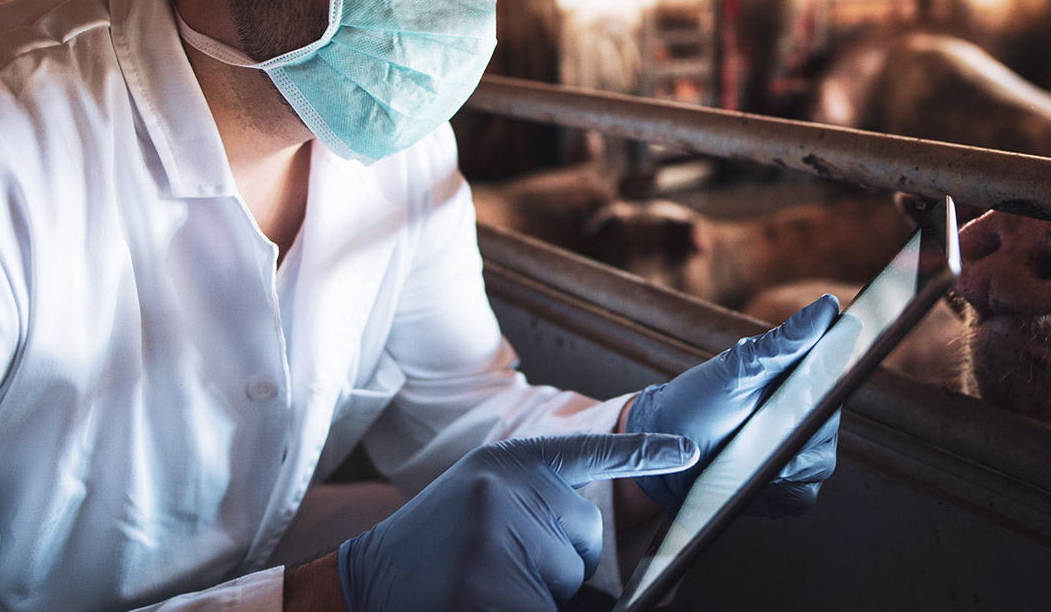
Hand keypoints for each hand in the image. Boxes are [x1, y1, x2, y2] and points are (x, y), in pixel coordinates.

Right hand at [335, 433, 697, 611]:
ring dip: (539, 591)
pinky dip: (529, 602)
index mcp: (507, 459)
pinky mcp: (486, 587)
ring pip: (570, 577)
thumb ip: (541, 505)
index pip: (590, 453)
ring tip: (481, 580)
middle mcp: (503, 485)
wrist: (362, 583)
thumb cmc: (435, 551)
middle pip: (585, 535)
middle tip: (497, 562)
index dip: (644, 455)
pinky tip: (485, 595)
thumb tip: (596, 536)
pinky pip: (547, 605)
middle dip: (560, 561)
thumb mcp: (486, 502)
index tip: (688, 453)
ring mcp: (494, 534)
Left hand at [625, 294, 846, 516]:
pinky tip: (749, 475)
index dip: (835, 377)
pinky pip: (802, 493)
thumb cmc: (698, 400)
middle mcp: (812, 417)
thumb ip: (783, 342)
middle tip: (753, 422)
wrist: (666, 449)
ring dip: (777, 458)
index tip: (808, 384)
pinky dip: (774, 488)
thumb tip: (827, 307)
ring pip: (817, 462)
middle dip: (791, 425)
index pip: (839, 376)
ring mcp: (806, 455)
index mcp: (803, 380)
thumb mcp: (737, 367)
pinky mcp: (793, 491)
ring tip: (742, 449)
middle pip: (827, 425)